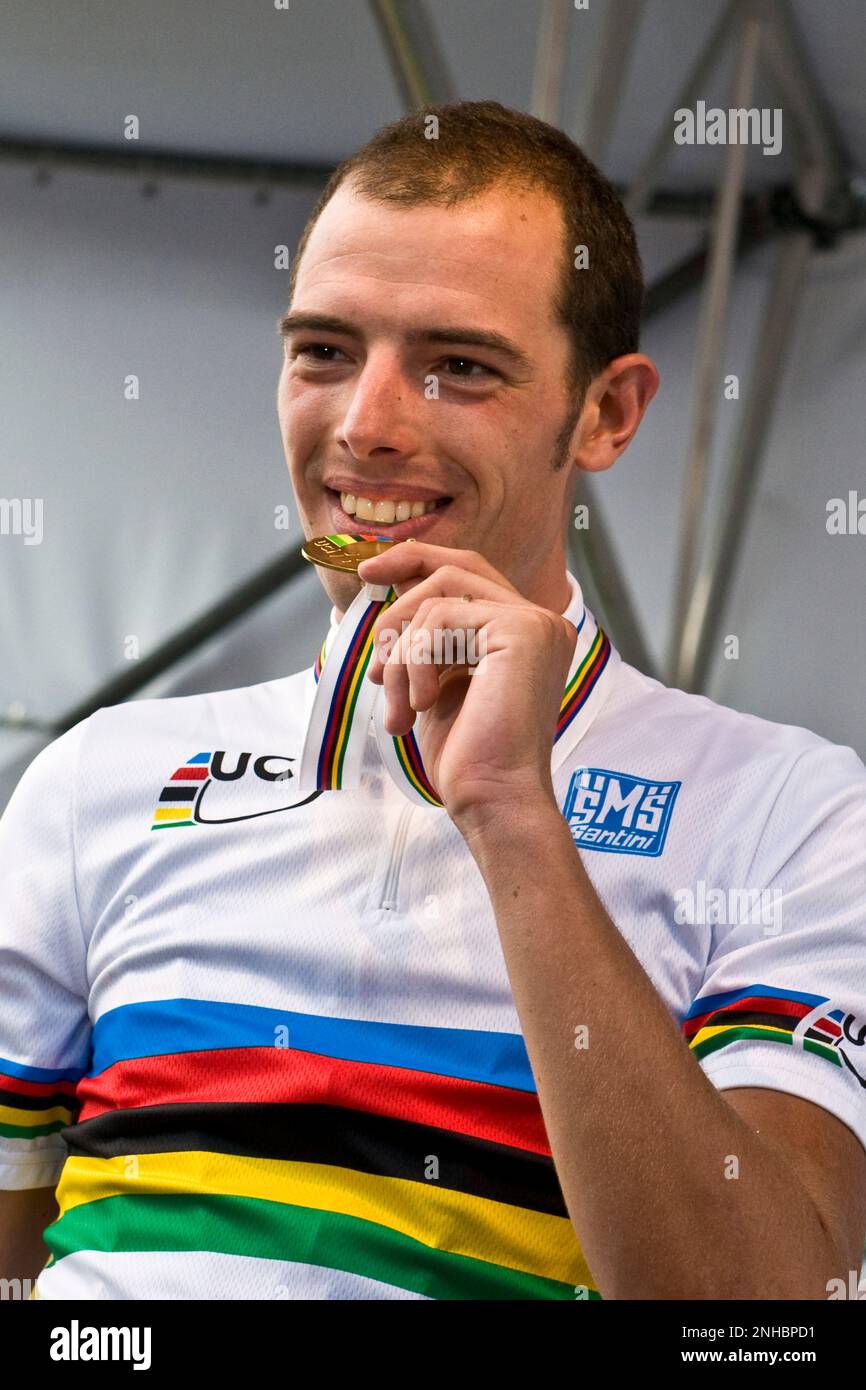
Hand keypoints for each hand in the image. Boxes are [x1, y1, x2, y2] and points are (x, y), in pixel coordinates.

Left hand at [357, 542, 577, 825]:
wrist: (492, 797)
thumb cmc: (466, 756)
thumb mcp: (436, 682)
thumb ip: (425, 639)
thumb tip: (382, 595)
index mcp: (523, 632)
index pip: (466, 574)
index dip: (415, 561)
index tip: (369, 572)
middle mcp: (539, 620)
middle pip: (455, 568)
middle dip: (401, 583)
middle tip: (368, 616)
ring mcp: (535, 622)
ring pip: (437, 599)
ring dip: (401, 652)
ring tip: (401, 705)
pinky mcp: (522, 630)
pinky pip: (439, 618)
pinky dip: (414, 661)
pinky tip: (422, 704)